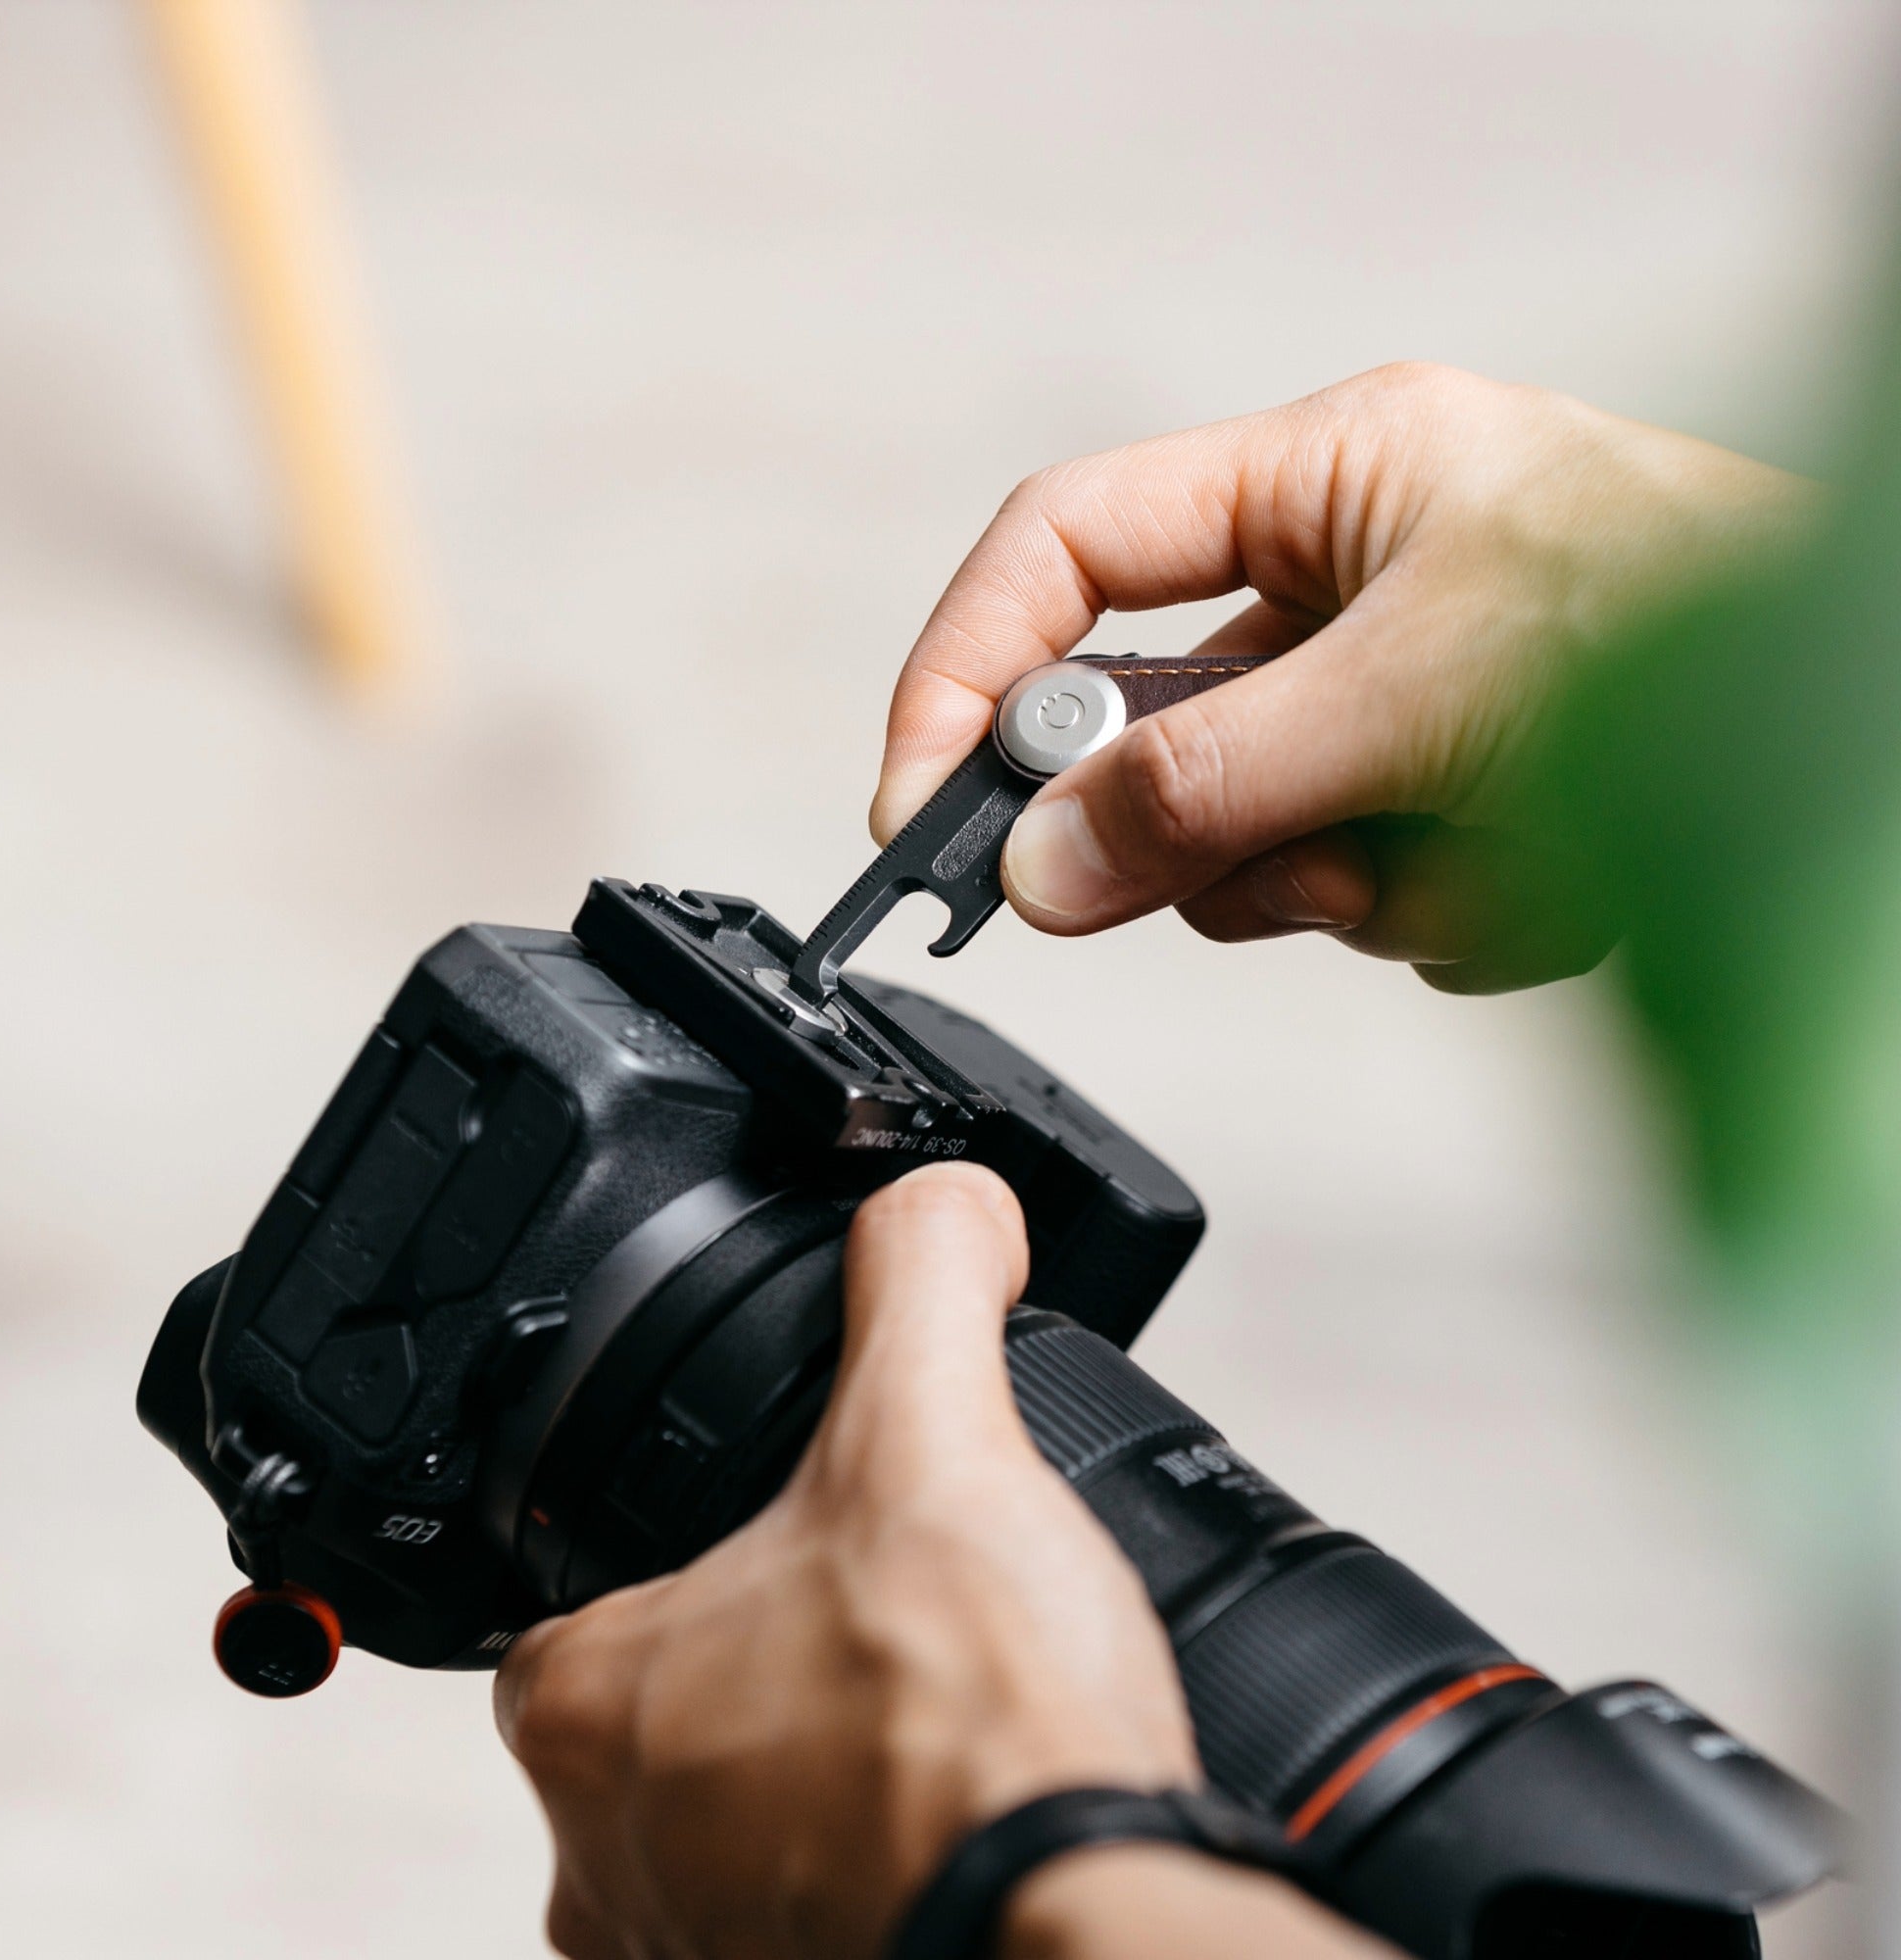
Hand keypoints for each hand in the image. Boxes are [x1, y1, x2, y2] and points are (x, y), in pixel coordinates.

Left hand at [500, 1165, 1364, 1959]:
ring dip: (815, 1770)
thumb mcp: (934, 1433)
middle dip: (762, 1661)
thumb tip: (941, 1199)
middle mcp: (599, 1861)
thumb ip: (921, 1279)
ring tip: (926, 1713)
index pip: (580, 1591)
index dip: (683, 1543)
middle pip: (662, 1712)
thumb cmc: (970, 1729)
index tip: (779, 1531)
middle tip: (875, 1618)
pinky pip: (797, 1912)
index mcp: (582, 1706)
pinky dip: (864, 1857)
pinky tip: (954, 1809)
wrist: (1076, 1923)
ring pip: (728, 1824)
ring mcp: (684, 1958)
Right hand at [873, 364, 1815, 991]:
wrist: (1869, 731)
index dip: (965, 672)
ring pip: (1259, 849)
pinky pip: (1365, 904)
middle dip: (1216, 829)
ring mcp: (1387, 711)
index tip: (917, 807)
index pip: (1062, 552)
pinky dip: (1450, 915)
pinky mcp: (1441, 808)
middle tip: (1291, 861)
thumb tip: (1044, 865)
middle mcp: (1341, 592)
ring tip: (1488, 846)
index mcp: (1317, 484)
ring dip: (1363, 884)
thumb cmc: (1702, 622)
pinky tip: (1550, 873)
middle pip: (1148, 735)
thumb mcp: (1429, 682)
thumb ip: (1217, 777)